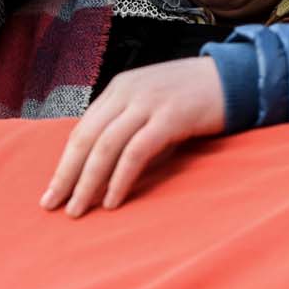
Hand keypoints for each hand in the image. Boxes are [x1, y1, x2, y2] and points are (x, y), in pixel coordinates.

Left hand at [40, 57, 224, 217]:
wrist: (236, 78)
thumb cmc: (193, 98)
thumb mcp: (153, 107)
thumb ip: (130, 130)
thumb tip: (104, 172)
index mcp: (119, 88)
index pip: (82, 129)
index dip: (66, 161)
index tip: (54, 190)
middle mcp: (128, 91)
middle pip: (86, 138)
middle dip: (66, 174)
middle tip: (52, 205)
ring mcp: (149, 102)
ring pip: (105, 146)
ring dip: (88, 182)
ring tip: (78, 210)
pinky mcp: (170, 117)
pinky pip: (136, 152)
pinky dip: (120, 178)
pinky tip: (113, 201)